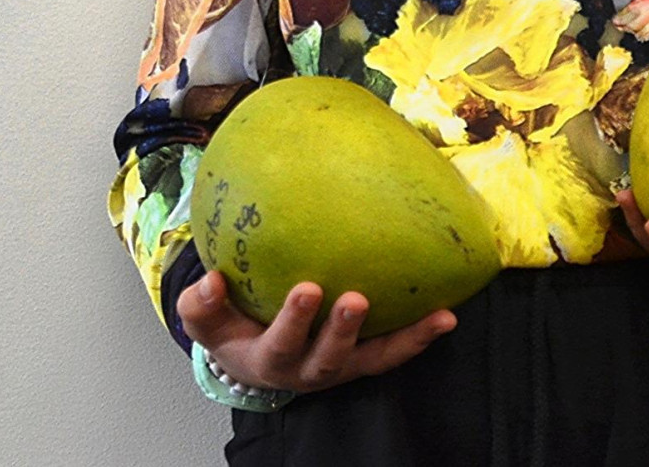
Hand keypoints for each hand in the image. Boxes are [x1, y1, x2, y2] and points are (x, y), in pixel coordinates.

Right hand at [176, 271, 456, 393]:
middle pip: (329, 358)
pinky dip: (421, 336)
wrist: (253, 356)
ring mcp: (342, 366)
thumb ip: (201, 304)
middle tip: (356, 299)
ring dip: (404, 340)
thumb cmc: (232, 329)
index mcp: (269, 358)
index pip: (281, 344)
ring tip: (436, 316)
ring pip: (373, 360)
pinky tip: (448, 314)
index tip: (308, 288)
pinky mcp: (365, 358)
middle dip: (342, 331)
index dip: (295, 321)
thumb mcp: (206, 321)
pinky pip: (395, 350)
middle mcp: (309, 368)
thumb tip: (211, 280)